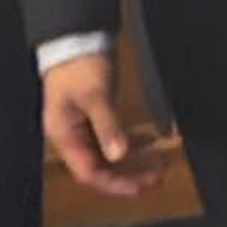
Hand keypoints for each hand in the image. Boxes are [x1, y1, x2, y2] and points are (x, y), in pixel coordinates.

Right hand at [41, 53, 171, 197]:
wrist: (76, 39)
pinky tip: (152, 140)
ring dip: (133, 160)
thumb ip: (107, 126)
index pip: (89, 172)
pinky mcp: (95, 116)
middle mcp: (72, 137)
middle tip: (159, 176)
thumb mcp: (95, 96)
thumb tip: (119, 155)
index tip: (142, 187)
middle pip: (100, 167)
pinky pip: (113, 139)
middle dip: (128, 175)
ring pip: (109, 155)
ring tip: (161, 163)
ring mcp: (83, 127)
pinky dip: (132, 142)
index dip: (114, 183)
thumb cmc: (81, 68)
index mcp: (65, 137)